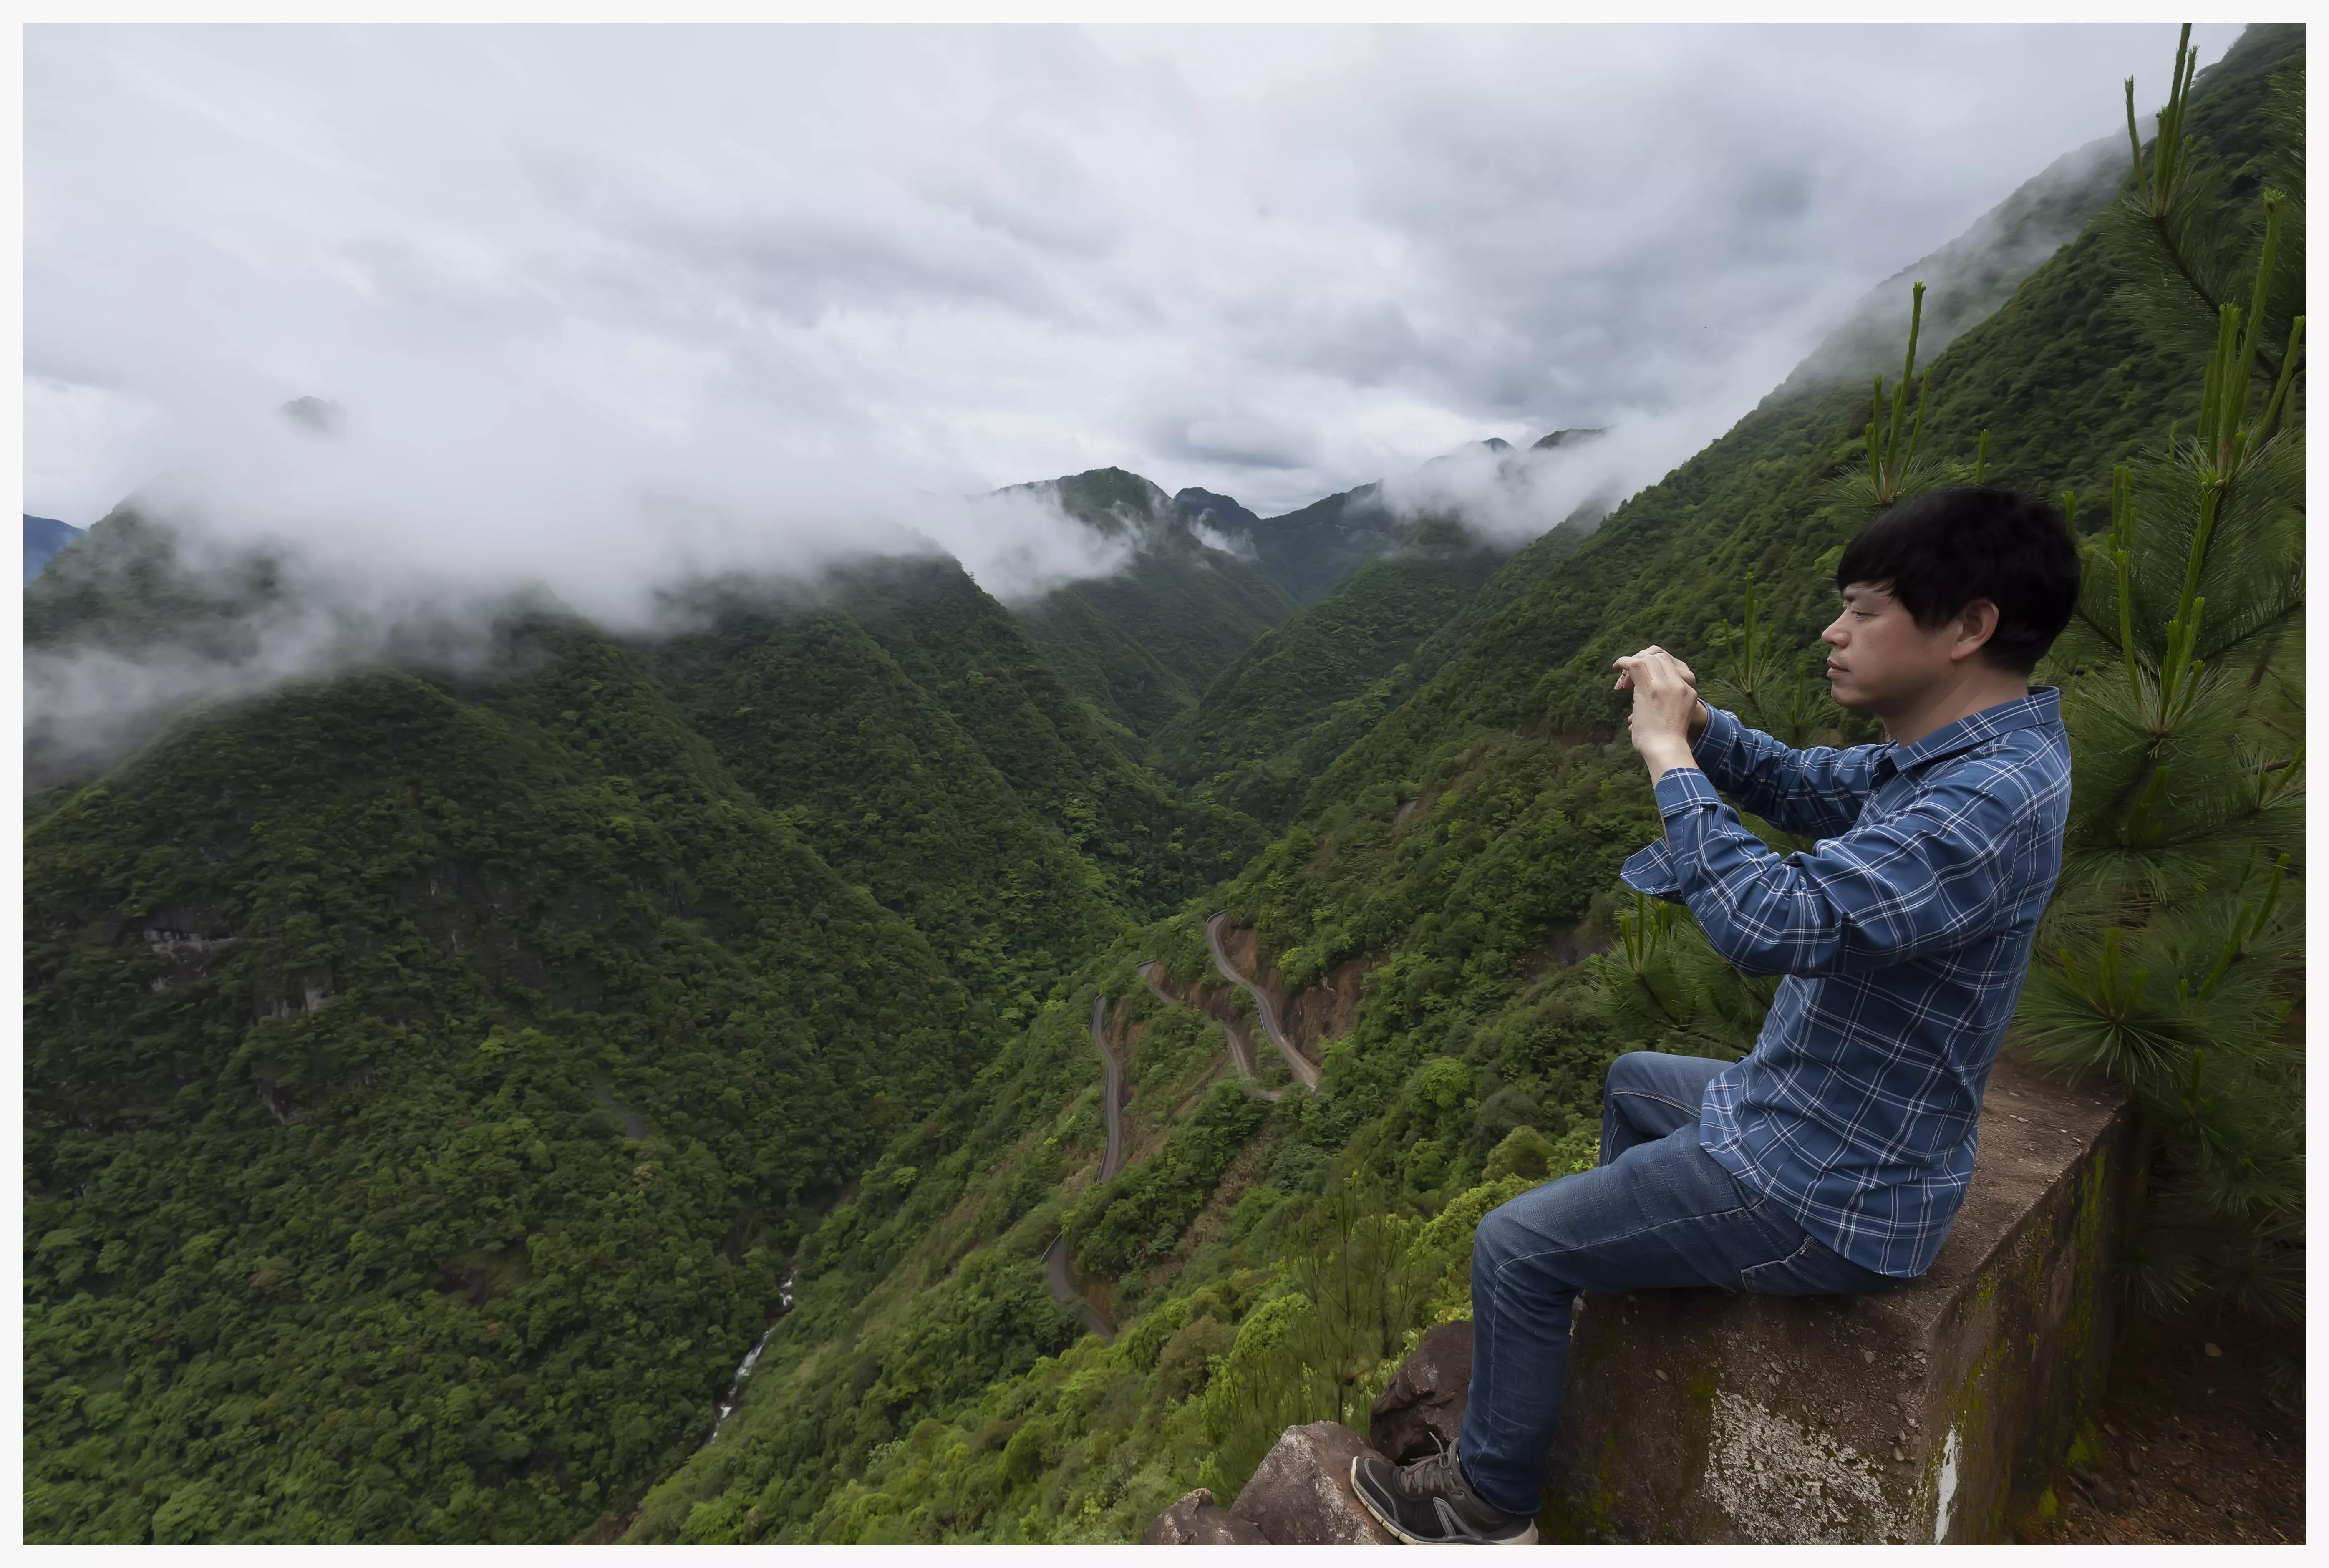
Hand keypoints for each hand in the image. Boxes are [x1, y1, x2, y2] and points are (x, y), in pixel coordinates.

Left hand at [1611, 646, 1702, 776]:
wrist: (1666, 749)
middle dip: (1642, 662)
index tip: (1638, 680)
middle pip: (1659, 657)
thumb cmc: (1663, 743)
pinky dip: (1623, 663)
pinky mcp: (1651, 688)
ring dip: (1632, 665)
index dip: (1652, 665)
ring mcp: (1666, 685)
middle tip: (1628, 681)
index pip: (1670, 665)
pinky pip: (1635, 664)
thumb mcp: (1669, 721)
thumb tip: (1632, 719)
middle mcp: (1680, 684)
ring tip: (1622, 682)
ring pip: (1648, 659)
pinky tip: (1616, 667)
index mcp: (1687, 691)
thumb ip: (1660, 710)